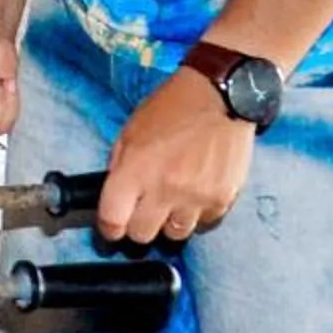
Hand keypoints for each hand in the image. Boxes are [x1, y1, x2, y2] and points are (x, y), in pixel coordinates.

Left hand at [98, 70, 256, 245]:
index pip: (112, 221)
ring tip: (173, 199)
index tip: (112, 227)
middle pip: (142, 235)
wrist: (220, 97)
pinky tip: (197, 192)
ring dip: (170, 221)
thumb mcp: (130, 133)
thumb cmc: (170, 110)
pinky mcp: (223, 199)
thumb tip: (115, 200)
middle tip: (143, 211)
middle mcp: (164, 189)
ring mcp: (196, 197)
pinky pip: (204, 222)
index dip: (109, 228)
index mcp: (135, 171)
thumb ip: (120, 168)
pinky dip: (198, 213)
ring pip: (175, 234)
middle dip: (138, 226)